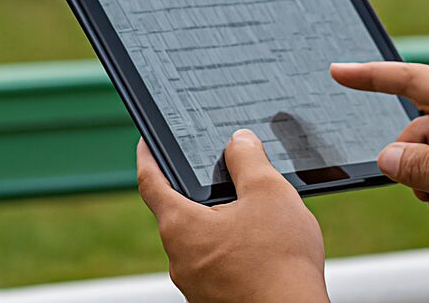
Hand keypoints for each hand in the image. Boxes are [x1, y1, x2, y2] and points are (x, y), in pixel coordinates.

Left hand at [135, 132, 328, 302]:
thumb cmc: (280, 259)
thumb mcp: (268, 192)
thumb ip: (248, 159)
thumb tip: (237, 141)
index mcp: (181, 227)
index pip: (150, 182)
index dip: (148, 155)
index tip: (148, 142)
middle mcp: (180, 259)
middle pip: (179, 212)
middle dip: (198, 191)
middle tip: (224, 173)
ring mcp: (196, 285)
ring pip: (201, 241)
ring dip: (220, 222)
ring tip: (255, 212)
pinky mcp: (214, 300)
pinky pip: (216, 264)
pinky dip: (232, 248)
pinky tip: (261, 245)